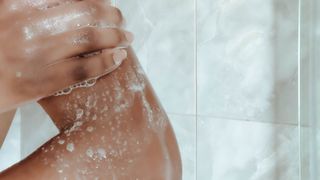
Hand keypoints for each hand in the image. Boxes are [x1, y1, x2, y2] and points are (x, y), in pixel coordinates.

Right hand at [0, 0, 132, 112]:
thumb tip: (74, 3)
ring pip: (91, 39)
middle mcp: (29, 24)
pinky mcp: (43, 81)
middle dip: (112, 14)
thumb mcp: (8, 12)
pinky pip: (85, 68)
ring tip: (126, 38)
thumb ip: (34, 4)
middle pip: (87, 12)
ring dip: (116, 36)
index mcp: (18, 2)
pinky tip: (119, 57)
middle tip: (121, 19)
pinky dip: (107, 61)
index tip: (105, 1)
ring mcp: (38, 53)